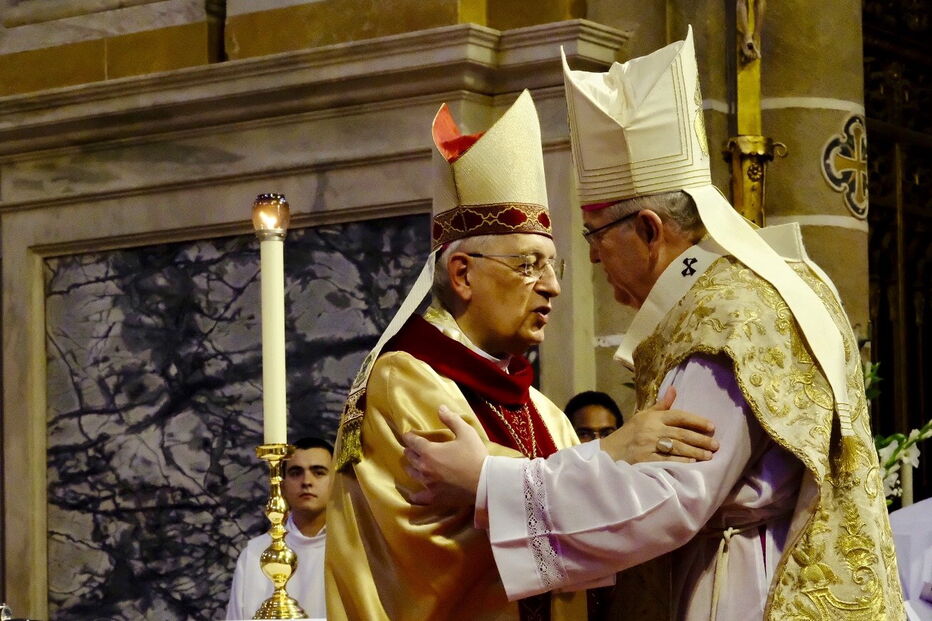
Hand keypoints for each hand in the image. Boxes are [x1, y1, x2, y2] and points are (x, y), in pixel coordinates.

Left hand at [402, 405, 488, 506]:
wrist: (485, 482)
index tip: (407, 435)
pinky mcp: (435, 497)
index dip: (409, 437)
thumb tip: (440, 407)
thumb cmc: (475, 455)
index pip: (413, 442)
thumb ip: (451, 419)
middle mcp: (424, 468)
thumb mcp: (466, 432)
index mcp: (429, 451)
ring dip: (410, 467)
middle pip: (410, 458)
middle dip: (410, 451)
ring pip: (413, 474)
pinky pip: (420, 497)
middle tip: (411, 448)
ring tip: (411, 465)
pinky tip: (413, 495)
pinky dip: (415, 495)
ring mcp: (428, 484)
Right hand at [599, 387, 718, 463]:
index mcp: (652, 417)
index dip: (696, 421)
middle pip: (681, 433)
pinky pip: (666, 460)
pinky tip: (692, 463)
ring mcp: (648, 445)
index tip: (712, 426)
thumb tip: (673, 389)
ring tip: (709, 455)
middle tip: (716, 445)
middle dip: (701, 439)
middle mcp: (651, 430)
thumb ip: (661, 405)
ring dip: (695, 451)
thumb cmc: (630, 433)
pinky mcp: (645, 460)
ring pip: (677, 447)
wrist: (610, 451)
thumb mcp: (643, 415)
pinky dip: (680, 461)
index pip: (679, 416)